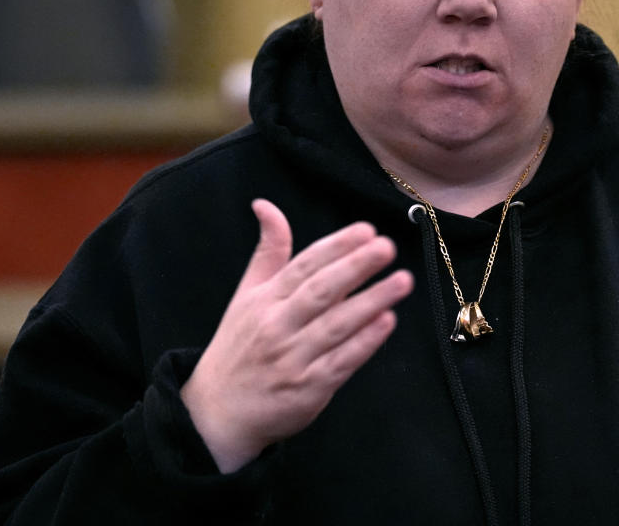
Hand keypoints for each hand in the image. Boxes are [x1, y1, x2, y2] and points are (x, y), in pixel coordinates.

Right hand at [180, 199, 413, 472]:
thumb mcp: (246, 295)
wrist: (217, 412)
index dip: (336, 247)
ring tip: (402, 281)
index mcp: (264, 300)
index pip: (304, 266)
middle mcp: (277, 326)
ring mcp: (293, 358)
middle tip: (387, 247)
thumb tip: (265, 205)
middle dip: (355, 267)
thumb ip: (267, 252)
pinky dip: (364, 342)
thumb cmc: (239, 347)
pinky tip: (387, 321)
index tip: (366, 230)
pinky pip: (341, 361)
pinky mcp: (309, 388)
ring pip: (336, 325)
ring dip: (371, 301)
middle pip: (320, 291)